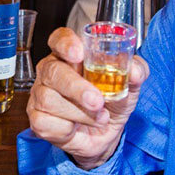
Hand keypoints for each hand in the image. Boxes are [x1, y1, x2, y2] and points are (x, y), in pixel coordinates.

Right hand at [26, 27, 147, 168]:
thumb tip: (134, 71)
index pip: (59, 39)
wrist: (107, 134)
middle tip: (97, 101)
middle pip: (52, 71)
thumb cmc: (112, 102)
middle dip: (76, 87)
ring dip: (79, 113)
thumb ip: (135, 71)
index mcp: (70, 55)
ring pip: (49, 99)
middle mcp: (51, 72)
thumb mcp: (130, 84)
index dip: (66, 44)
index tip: (79, 54)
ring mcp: (40, 95)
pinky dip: (66, 128)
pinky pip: (44, 122)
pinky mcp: (38, 119)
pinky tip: (76, 127)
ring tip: (99, 117)